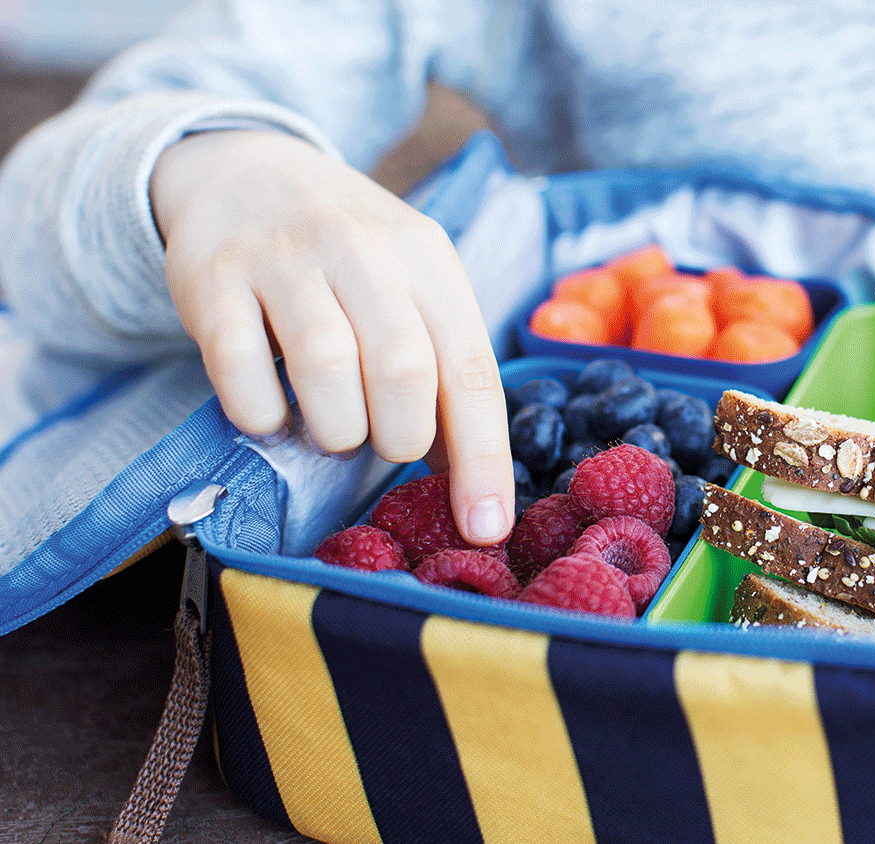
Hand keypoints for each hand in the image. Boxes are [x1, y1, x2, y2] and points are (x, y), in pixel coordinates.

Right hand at [150, 130, 513, 543]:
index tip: (485, 528)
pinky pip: (240, 369)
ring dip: (334, 429)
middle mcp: (362, 248)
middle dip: (399, 437)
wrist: (245, 173)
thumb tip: (474, 486)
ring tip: (332, 427)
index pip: (471, 370)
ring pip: (325, 368)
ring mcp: (284, 258)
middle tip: (381, 440)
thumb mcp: (412, 289)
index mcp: (429, 258)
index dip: (483, 458)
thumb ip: (443, 372)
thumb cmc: (350, 258)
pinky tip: (271, 412)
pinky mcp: (212, 276)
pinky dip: (261, 413)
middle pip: (403, 370)